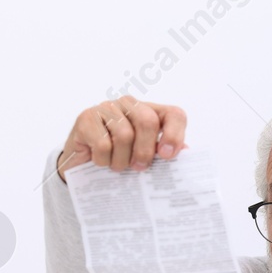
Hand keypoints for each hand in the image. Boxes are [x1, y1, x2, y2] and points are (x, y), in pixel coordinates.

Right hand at [56, 96, 187, 181]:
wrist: (83, 168)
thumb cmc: (120, 160)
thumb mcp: (147, 158)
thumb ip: (166, 153)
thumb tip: (188, 154)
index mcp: (151, 112)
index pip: (174, 114)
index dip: (175, 135)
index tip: (168, 156)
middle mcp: (130, 104)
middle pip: (147, 121)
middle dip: (145, 150)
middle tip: (140, 167)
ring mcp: (106, 108)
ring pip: (124, 134)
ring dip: (122, 160)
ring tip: (118, 166)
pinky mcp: (86, 117)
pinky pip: (102, 143)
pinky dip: (104, 160)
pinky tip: (101, 161)